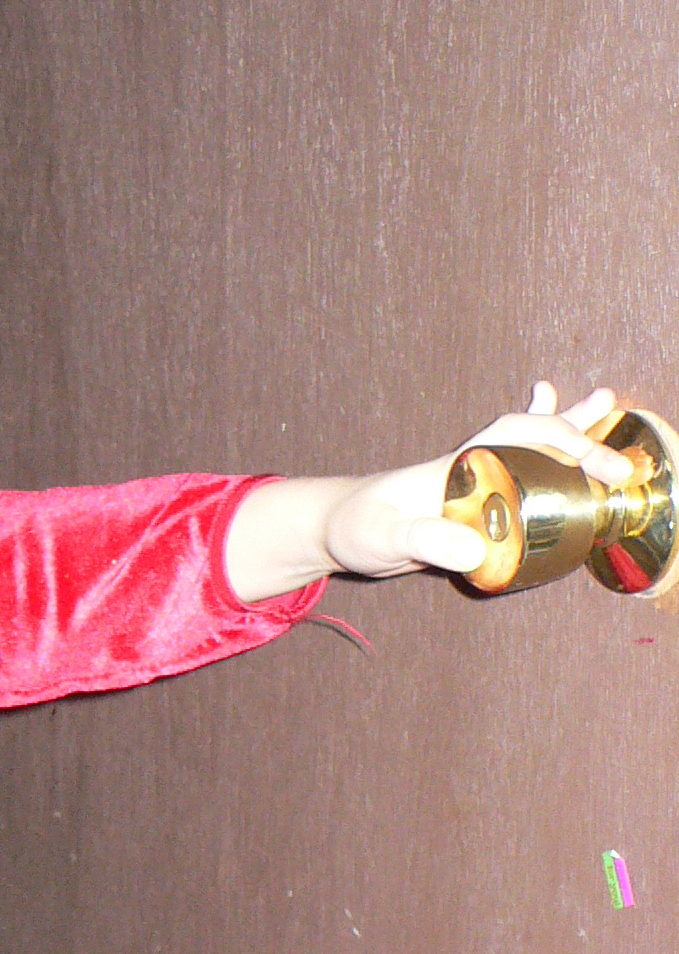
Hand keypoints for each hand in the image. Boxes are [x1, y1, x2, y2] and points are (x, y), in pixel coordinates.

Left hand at [222, 382, 631, 598]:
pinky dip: (542, 469)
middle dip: (578, 437)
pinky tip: (559, 472)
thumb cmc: (355, 527)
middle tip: (620, 459)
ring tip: (602, 402)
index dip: (564, 447)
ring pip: (527, 449)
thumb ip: (426, 540)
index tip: (601, 469)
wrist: (332, 529)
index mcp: (458, 466)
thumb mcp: (386, 537)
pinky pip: (517, 481)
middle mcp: (471, 467)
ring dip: (565, 432)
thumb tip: (475, 550)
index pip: (522, 440)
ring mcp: (472, 483)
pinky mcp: (469, 506)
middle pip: (532, 437)